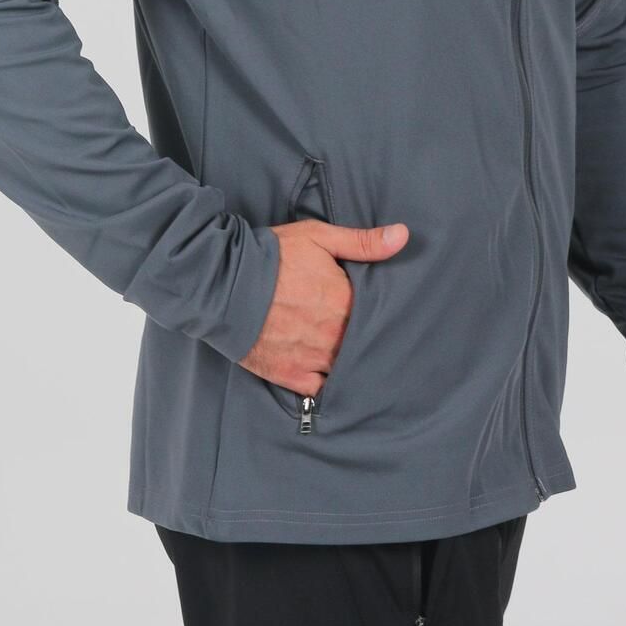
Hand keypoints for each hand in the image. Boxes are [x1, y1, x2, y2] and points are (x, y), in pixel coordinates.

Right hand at [238, 219, 408, 395]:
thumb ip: (363, 242)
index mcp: (345, 302)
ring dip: (346, 362)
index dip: (377, 315)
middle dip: (362, 339)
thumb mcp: (319, 238)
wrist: (222, 283)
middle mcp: (334, 335)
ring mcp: (312, 358)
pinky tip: (324, 374)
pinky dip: (324, 384)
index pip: (377, 316)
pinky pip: (319, 390)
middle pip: (361, 344)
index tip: (377, 313)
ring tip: (345, 353)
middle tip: (361, 334)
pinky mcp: (290, 375)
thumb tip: (403, 236)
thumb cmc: (273, 256)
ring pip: (344, 369)